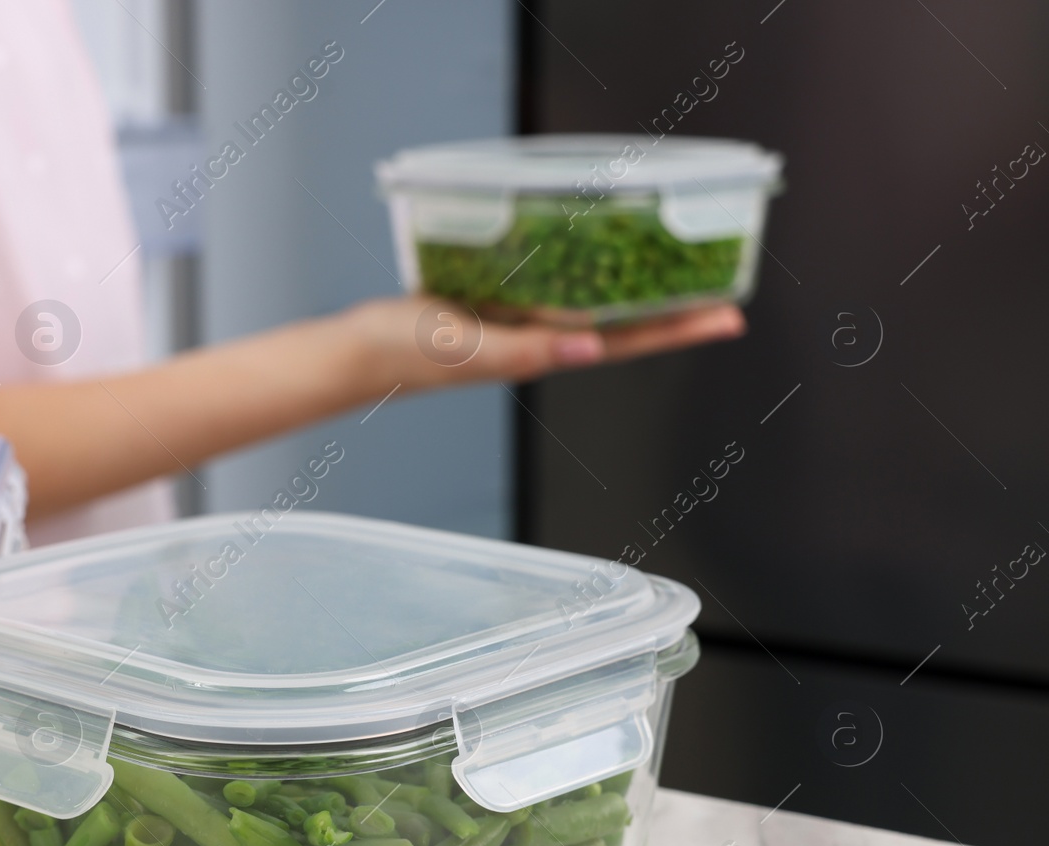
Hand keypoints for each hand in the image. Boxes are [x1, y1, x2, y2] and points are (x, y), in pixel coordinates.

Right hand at [338, 295, 746, 397]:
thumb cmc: (402, 352)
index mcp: (539, 352)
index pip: (624, 342)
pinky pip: (553, 287)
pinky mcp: (496, 304)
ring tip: (676, 268)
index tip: (727, 318)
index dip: (678, 330)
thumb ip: (525, 349)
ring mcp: (519, 323)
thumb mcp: (465, 345)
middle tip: (724, 286)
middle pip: (621, 324)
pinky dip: (584, 271)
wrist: (357, 351)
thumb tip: (589, 348)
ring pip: (591, 305)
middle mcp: (539, 340)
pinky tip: (596, 253)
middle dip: (673, 309)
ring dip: (635, 290)